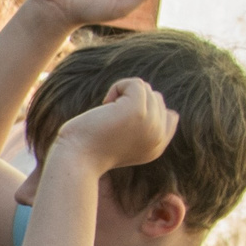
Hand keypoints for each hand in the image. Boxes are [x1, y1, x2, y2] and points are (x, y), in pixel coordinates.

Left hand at [53, 76, 176, 172]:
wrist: (75, 162)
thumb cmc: (87, 150)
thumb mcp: (120, 141)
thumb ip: (139, 126)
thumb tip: (147, 95)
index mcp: (157, 148)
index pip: (169, 116)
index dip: (146, 110)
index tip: (122, 121)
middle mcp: (159, 137)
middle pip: (156, 99)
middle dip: (131, 101)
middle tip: (109, 119)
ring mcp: (151, 123)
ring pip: (146, 89)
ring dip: (122, 95)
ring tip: (106, 113)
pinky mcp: (138, 111)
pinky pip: (135, 83)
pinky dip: (118, 87)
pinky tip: (105, 103)